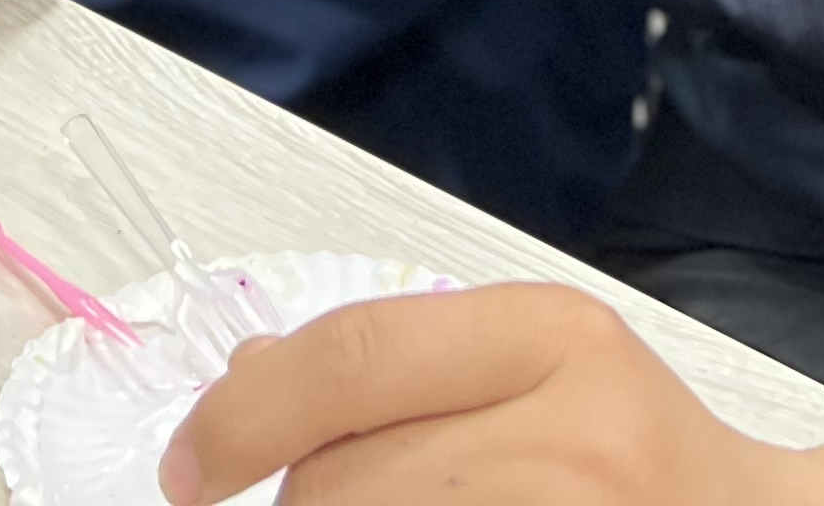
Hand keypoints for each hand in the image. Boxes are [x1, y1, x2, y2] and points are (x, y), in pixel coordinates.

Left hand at [158, 286, 815, 505]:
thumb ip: (405, 367)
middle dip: (302, 503)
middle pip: (343, 478)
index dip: (239, 417)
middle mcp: (572, 429)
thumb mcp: (541, 374)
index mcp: (555, 335)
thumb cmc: (639, 460)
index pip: (348, 359)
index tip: (184, 470)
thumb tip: (247, 372)